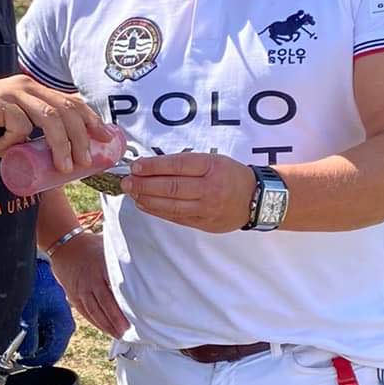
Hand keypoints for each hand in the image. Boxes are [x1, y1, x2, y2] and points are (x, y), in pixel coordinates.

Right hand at [0, 75, 112, 175]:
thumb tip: (65, 158)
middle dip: (81, 137)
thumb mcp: (14, 130)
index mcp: (34, 89)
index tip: (104, 138)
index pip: (70, 100)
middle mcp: (26, 85)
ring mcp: (12, 91)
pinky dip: (16, 142)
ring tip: (64, 166)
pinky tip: (2, 148)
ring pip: (49, 117)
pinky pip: (19, 125)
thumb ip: (34, 135)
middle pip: (65, 109)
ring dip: (61, 144)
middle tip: (85, 161)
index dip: (91, 118)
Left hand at [18, 257, 75, 365]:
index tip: (19, 359)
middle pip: (51, 351)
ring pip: (48, 343)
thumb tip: (26, 354)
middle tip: (17, 349)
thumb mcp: (28, 314)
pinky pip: (46, 333)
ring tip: (20, 336)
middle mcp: (65, 326)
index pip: (52, 355)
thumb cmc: (35, 287)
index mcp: (63, 326)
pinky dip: (35, 335)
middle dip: (34, 353)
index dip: (34, 361)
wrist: (37, 269)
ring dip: (34, 344)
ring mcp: (60, 322)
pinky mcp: (54, 318)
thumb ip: (28, 337)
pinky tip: (26, 328)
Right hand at [50, 229, 127, 337]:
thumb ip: (123, 254)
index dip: (126, 302)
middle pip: (106, 303)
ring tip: (119, 334)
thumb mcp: (108, 246)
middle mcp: (91, 279)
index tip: (137, 313)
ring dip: (107, 325)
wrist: (65, 247)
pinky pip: (86, 312)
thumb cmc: (92, 246)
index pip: (116, 287)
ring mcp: (81, 289)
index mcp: (103, 266)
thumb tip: (146, 258)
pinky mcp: (74, 296)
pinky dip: (96, 322)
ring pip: (95, 311)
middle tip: (129, 331)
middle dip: (117, 319)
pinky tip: (106, 329)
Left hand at [125, 152, 255, 232]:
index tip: (136, 166)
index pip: (178, 165)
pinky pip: (176, 217)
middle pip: (171, 187)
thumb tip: (152, 166)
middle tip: (126, 181)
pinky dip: (157, 210)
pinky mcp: (203, 224)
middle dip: (144, 184)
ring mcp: (206, 209)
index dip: (154, 166)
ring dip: (147, 199)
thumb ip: (187, 163)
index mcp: (212, 167)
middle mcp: (210, 188)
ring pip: (170, 205)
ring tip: (132, 193)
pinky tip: (144, 204)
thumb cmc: (231, 175)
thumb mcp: (213, 160)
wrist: (256, 199)